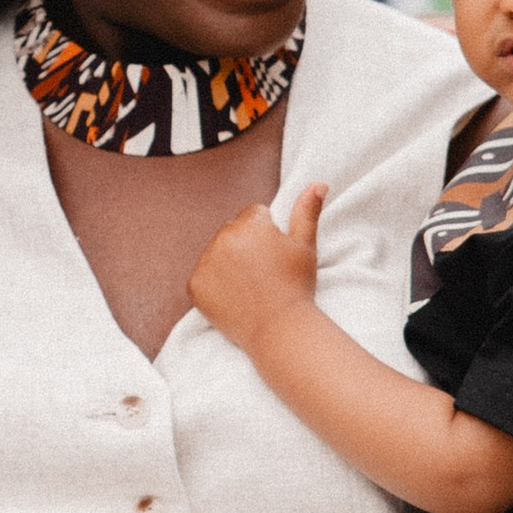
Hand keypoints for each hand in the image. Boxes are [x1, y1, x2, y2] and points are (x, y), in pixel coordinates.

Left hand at [190, 184, 325, 347]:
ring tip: (249, 286)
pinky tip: (233, 297)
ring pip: (216, 253)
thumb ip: (307, 211)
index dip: (266, 235)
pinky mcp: (194, 285)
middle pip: (232, 232)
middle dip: (245, 246)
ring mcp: (206, 261)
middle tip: (263, 274)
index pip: (253, 215)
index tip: (274, 257)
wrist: (279, 328)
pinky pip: (202, 277)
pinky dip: (213, 286)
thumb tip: (318, 183)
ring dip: (227, 264)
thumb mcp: (305, 246)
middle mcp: (223, 237)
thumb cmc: (295, 286)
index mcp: (250, 223)